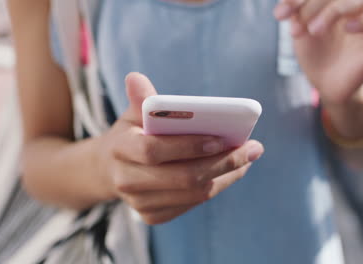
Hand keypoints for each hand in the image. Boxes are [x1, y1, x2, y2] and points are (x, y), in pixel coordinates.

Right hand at [97, 73, 263, 224]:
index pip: (154, 151)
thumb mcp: (132, 115)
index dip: (188, 146)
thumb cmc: (130, 135)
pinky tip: (232, 172)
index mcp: (120, 149)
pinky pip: (192, 203)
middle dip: (223, 163)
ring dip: (226, 176)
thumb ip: (141, 100)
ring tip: (248, 158)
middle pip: (182, 177)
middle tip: (252, 149)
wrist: (110, 170)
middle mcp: (126, 181)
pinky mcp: (152, 216)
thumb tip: (135, 78)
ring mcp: (139, 203)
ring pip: (193, 193)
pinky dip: (217, 186)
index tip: (221, 138)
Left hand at [274, 0, 362, 105]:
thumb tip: (284, 1)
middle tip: (296, 29)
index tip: (280, 15)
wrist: (327, 85)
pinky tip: (348, 28)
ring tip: (314, 31)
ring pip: (361, 0)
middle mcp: (350, 4)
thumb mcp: (300, 33)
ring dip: (334, 11)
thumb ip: (296, 14)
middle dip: (312, 5)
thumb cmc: (316, 55)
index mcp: (330, 1)